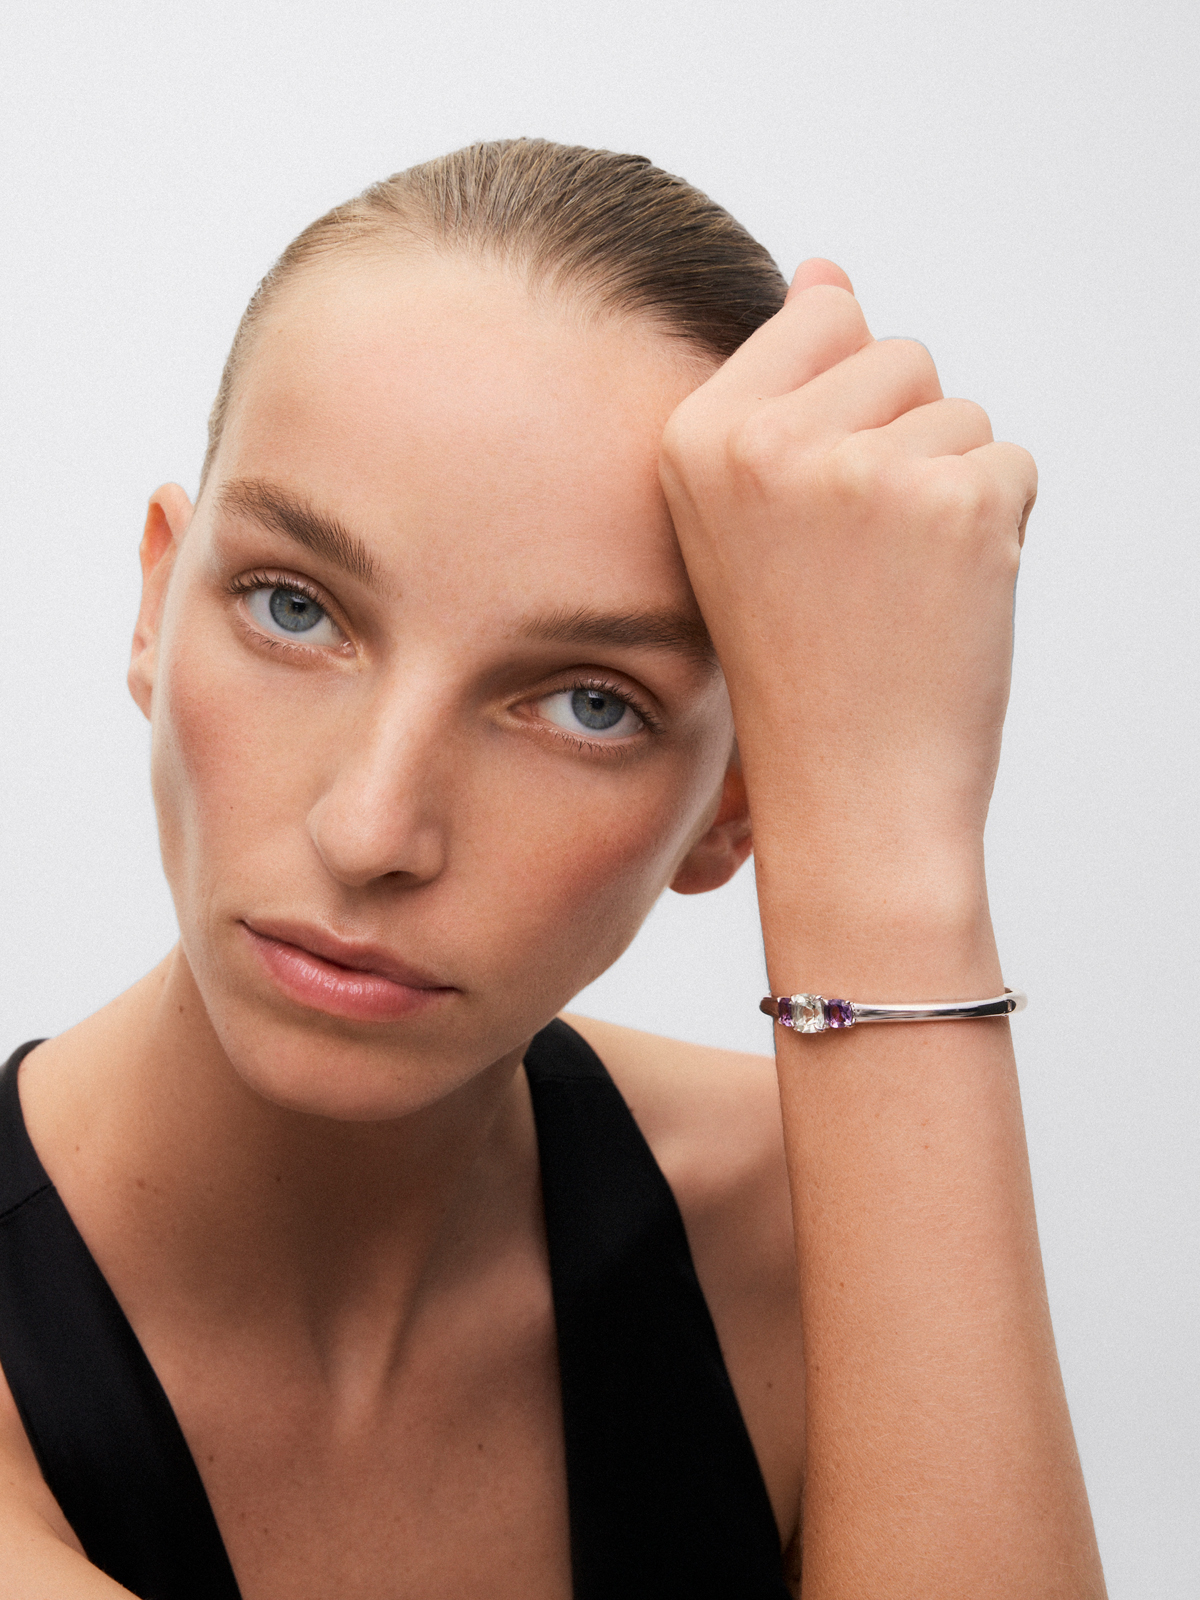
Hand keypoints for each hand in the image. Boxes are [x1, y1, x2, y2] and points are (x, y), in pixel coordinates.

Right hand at [660, 261, 1036, 907]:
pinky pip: (1011, 464)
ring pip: (959, 413)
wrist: (848, 788)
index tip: (815, 504)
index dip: (844, 407)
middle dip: (901, 441)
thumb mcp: (748, 513)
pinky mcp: (957, 503)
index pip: (822, 314)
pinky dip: (997, 530)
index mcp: (697, 436)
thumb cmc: (800, 657)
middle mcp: (767, 442)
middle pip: (899, 353)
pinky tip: (943, 600)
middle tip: (858, 560)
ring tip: (896, 586)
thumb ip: (783, 384)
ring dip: (949, 490)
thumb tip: (826, 269)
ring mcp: (863, 471)